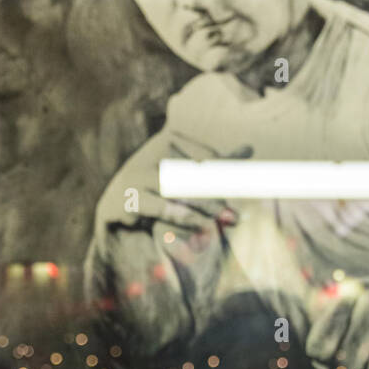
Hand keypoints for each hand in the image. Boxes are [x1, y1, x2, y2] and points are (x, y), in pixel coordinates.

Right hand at [95, 133, 248, 234]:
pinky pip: (159, 207)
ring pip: (175, 190)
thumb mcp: (185, 175)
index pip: (198, 153)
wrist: (118, 215)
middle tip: (234, 214)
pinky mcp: (126, 198)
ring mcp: (135, 175)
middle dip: (213, 194)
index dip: (215, 168)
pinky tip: (201, 227)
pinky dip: (182, 217)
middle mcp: (148, 154)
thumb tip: (250, 148)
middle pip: (188, 173)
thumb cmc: (157, 193)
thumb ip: (213, 164)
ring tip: (223, 221)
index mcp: (165, 141)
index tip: (233, 185)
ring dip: (202, 208)